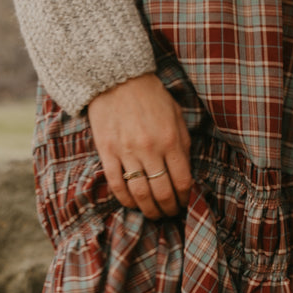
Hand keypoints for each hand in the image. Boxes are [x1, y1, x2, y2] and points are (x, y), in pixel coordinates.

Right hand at [87, 71, 192, 218]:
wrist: (117, 78)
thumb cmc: (151, 97)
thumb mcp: (177, 116)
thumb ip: (183, 144)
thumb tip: (185, 174)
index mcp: (171, 140)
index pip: (183, 182)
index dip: (185, 199)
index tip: (184, 203)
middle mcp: (150, 149)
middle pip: (162, 193)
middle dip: (169, 209)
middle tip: (170, 214)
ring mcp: (127, 152)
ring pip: (140, 194)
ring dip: (148, 210)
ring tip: (153, 213)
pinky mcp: (107, 152)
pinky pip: (116, 185)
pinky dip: (126, 200)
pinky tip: (132, 204)